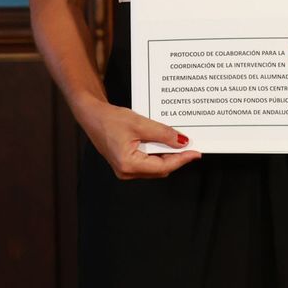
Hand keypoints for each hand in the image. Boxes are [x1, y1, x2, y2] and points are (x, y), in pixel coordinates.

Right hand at [81, 100, 200, 180]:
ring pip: (155, 166)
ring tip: (178, 141)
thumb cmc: (109, 120)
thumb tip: (182, 142)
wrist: (93, 116)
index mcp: (128, 164)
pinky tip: (164, 142)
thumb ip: (163, 134)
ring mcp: (125, 169)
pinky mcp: (126, 163)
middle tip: (191, 145)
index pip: (163, 166)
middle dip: (176, 158)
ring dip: (168, 155)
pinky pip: (148, 162)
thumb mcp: (141, 124)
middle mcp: (126, 171)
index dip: (182, 159)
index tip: (195, 152)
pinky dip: (159, 153)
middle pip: (160, 169)